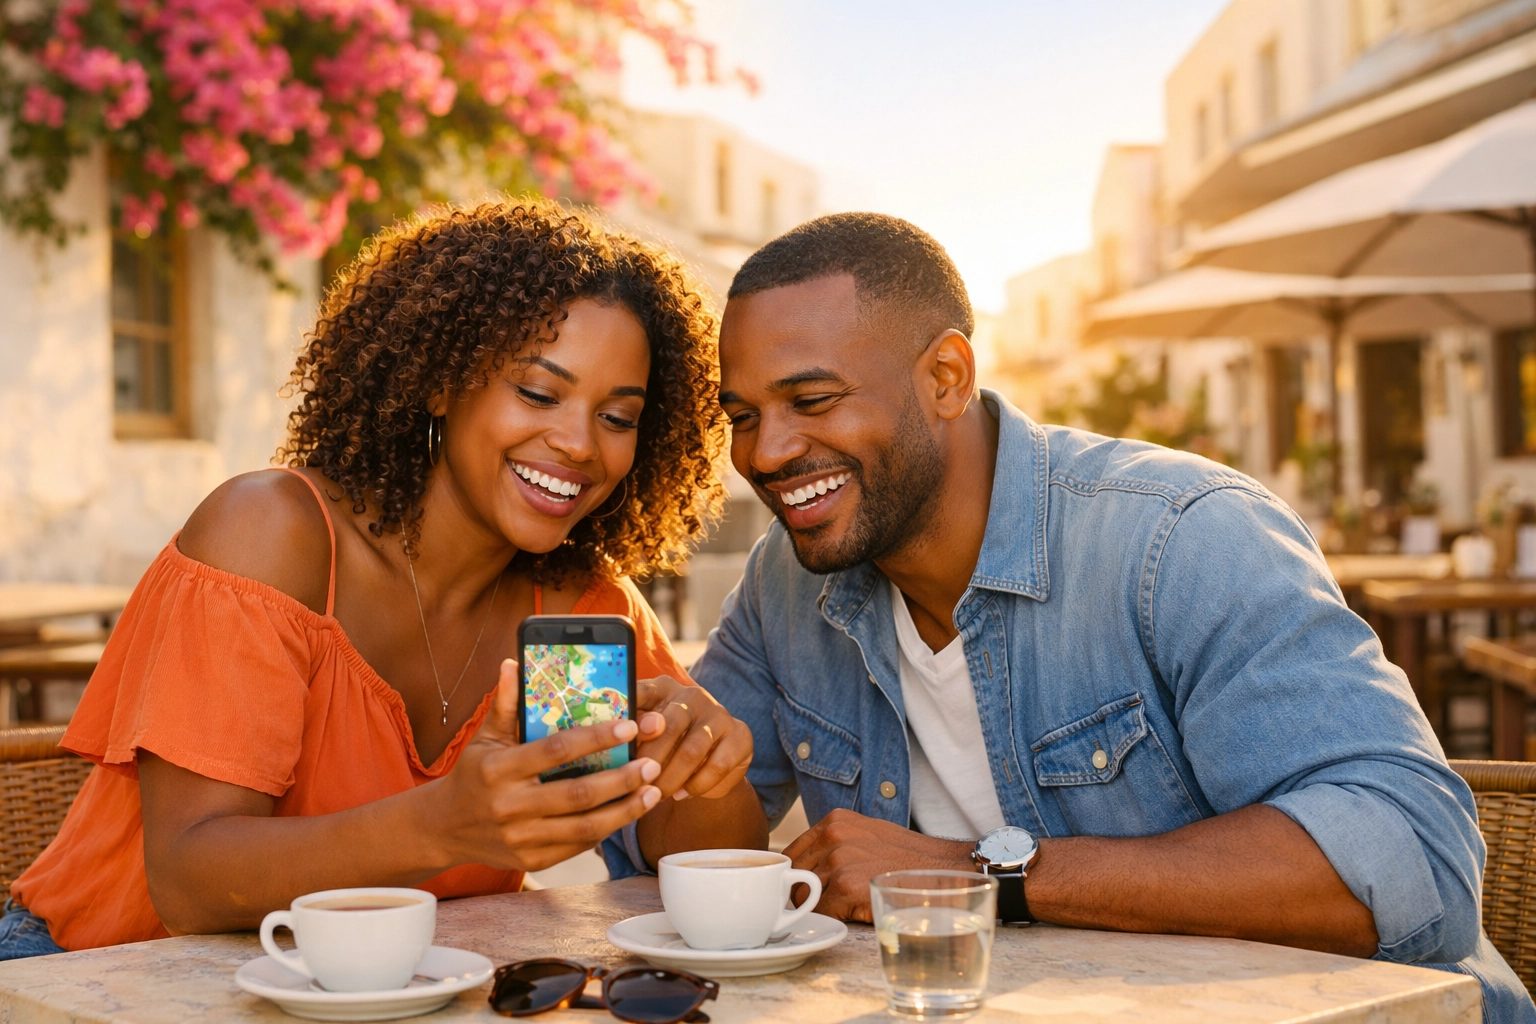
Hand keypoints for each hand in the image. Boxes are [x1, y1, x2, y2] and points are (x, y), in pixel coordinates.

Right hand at [430, 659, 662, 871]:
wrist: (443, 828)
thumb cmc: (472, 775)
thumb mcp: (484, 738)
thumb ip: (504, 704)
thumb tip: (514, 663)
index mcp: (498, 769)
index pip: (555, 750)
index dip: (596, 738)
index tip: (630, 725)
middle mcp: (509, 806)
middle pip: (577, 793)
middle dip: (622, 779)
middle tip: (653, 763)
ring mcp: (520, 838)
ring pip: (584, 826)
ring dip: (625, 810)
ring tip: (654, 791)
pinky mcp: (532, 861)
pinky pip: (577, 845)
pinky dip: (606, 829)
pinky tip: (627, 811)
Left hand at [636, 676, 752, 800]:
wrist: (709, 758)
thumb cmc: (668, 746)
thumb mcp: (646, 736)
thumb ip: (631, 735)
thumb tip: (612, 745)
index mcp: (664, 689)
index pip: (645, 691)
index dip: (633, 706)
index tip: (624, 728)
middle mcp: (693, 696)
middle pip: (669, 726)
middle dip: (651, 759)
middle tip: (638, 783)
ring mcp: (719, 714)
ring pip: (692, 751)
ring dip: (671, 779)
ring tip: (658, 794)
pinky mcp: (740, 736)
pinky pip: (717, 765)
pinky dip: (697, 785)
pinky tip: (683, 793)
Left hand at [783, 809, 972, 921]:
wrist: (942, 870)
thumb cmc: (906, 858)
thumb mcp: (866, 834)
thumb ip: (835, 843)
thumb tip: (802, 868)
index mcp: (834, 821)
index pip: (790, 853)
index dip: (792, 876)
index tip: (798, 890)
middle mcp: (832, 835)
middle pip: (792, 876)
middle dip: (802, 895)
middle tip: (822, 906)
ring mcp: (838, 859)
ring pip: (804, 896)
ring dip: (818, 908)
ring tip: (843, 908)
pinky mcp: (846, 885)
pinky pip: (822, 911)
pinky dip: (833, 918)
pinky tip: (853, 912)